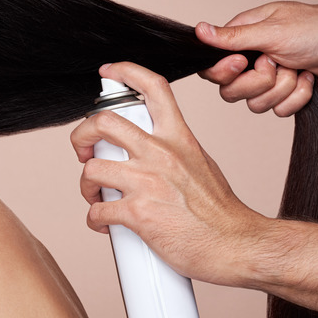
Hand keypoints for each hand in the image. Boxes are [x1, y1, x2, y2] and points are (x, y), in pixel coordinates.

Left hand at [70, 62, 269, 285]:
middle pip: (104, 122)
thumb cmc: (220, 212)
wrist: (236, 245)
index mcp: (178, 138)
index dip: (126, 72)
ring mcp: (148, 182)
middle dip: (81, 134)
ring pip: (92, 169)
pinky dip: (94, 218)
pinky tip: (105, 223)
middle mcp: (161, 153)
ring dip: (86, 186)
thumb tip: (151, 150)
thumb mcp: (201, 163)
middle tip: (83, 150)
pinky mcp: (138, 213)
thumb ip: (174, 150)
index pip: (153, 88)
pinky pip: (97, 211)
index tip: (109, 72)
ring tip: (96, 196)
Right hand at [196, 1, 317, 115]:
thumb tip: (199, 30)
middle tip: (277, 63)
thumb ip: (233, 37)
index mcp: (243, 40)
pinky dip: (297, 97)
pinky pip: (278, 111)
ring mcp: (268, 80)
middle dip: (259, 83)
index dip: (224, 71)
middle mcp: (251, 61)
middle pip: (231, 91)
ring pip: (255, 104)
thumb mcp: (272, 31)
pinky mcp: (285, 95)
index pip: (211, 67)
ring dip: (283, 88)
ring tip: (299, 68)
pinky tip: (309, 78)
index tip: (244, 62)